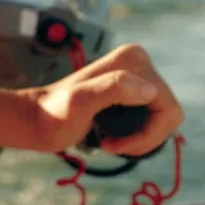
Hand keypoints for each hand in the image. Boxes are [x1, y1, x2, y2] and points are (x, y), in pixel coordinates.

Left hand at [22, 43, 182, 159]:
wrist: (36, 121)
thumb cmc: (53, 115)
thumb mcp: (80, 102)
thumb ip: (113, 89)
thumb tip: (150, 91)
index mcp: (134, 60)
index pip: (168, 108)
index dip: (147, 134)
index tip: (114, 143)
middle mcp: (139, 63)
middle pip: (168, 114)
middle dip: (144, 138)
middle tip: (111, 145)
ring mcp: (137, 77)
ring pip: (162, 120)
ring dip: (139, 139)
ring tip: (110, 142)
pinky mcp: (132, 92)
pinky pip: (152, 121)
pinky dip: (136, 136)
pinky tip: (111, 137)